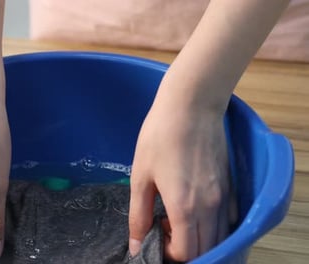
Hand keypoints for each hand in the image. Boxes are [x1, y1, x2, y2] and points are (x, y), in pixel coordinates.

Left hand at [128, 104, 235, 261]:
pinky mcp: (230, 184)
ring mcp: (224, 196)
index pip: (186, 254)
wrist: (191, 105)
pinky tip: (196, 208)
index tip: (156, 234)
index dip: (169, 253)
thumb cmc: (160, 137)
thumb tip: (135, 244)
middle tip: (165, 228)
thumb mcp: (140, 176)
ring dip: (200, 239)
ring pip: (219, 237)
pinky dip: (214, 225)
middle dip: (184, 249)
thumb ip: (139, 214)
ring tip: (178, 218)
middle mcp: (210, 207)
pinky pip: (228, 219)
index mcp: (184, 208)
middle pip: (205, 250)